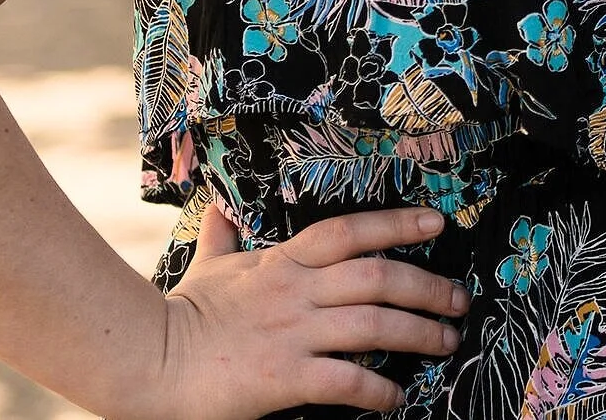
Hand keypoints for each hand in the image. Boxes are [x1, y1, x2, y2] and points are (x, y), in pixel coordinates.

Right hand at [145, 204, 468, 418]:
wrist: (147, 363)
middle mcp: (296, 291)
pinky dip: (379, 389)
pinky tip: (397, 397)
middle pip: (379, 277)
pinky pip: (347, 380)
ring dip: (420, 333)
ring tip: (446, 342)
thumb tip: (219, 208)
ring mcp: (293, 333)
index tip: (436, 223)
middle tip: (458, 300)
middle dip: (428, 287)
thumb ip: (223, 237)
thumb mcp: (208, 267)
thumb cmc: (181, 317)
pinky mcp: (285, 377)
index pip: (350, 231)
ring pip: (375, 325)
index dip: (397, 223)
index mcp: (283, 262)